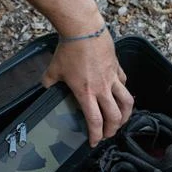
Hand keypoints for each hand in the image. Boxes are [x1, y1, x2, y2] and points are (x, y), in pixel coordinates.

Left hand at [42, 28, 133, 145]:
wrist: (84, 29)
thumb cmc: (68, 49)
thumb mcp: (54, 69)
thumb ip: (49, 83)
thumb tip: (45, 88)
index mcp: (86, 93)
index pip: (95, 121)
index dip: (96, 135)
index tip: (94, 142)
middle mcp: (102, 89)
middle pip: (114, 116)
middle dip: (113, 130)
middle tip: (108, 134)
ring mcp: (112, 78)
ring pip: (126, 102)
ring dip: (126, 115)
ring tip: (121, 120)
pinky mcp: (117, 67)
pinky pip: (124, 84)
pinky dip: (124, 92)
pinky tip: (120, 94)